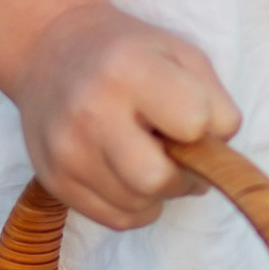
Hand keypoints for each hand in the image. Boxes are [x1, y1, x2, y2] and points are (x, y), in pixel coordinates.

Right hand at [15, 0, 242, 228]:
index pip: (194, 123)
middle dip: (182, 174)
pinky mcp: (54, 180)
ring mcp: (67, 150)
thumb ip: (214, 100)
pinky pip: (117, 219)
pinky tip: (127, 173)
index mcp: (129, 69)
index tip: (189, 115)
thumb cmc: (127, 52)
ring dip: (158, 192)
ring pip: (139, 207)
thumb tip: (220, 156)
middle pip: (158, 180)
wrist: (48, 50)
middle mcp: (91, 111)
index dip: (203, 125)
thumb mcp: (180, 53)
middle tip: (179, 154)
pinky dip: (134, 205)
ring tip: (148, 155)